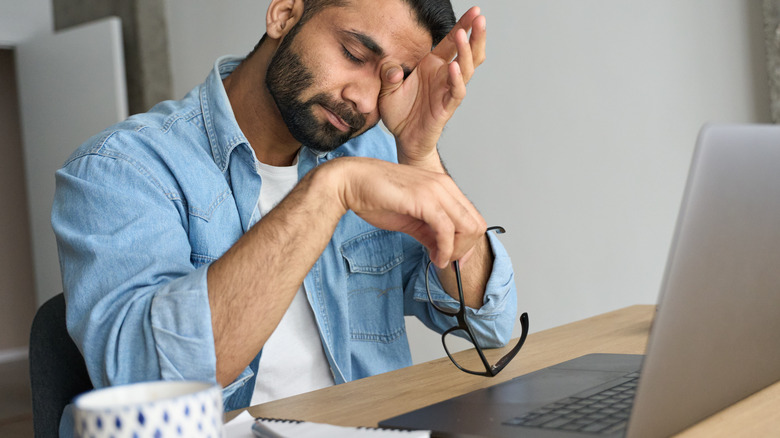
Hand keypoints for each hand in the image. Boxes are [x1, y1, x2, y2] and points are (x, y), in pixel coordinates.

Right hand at [328, 157, 486, 267]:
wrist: (351, 182)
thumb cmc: (375, 196)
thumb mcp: (410, 219)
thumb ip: (429, 232)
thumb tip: (442, 250)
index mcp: (443, 187)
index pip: (472, 218)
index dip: (468, 244)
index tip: (455, 259)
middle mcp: (444, 185)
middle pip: (476, 224)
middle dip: (465, 250)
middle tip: (446, 261)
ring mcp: (436, 190)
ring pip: (467, 227)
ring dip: (456, 251)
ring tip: (439, 260)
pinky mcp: (425, 199)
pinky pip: (446, 230)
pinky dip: (445, 250)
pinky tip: (435, 257)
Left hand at [378, 6, 486, 168]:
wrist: (403, 139)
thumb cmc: (399, 113)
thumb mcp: (386, 90)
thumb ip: (388, 76)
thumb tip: (391, 68)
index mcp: (432, 65)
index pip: (451, 42)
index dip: (463, 26)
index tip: (474, 11)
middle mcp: (443, 75)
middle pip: (467, 52)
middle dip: (475, 34)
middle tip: (480, 17)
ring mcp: (447, 90)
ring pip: (465, 68)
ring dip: (465, 52)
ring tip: (464, 35)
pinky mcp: (446, 107)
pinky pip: (456, 91)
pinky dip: (456, 79)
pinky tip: (452, 67)